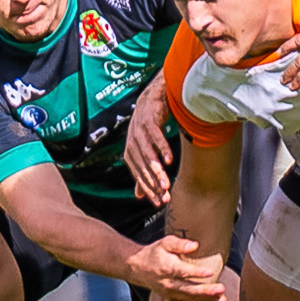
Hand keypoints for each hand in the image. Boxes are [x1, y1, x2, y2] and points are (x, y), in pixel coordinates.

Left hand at [125, 75, 172, 204]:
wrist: (153, 97)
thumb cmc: (149, 126)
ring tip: (166, 184)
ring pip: (148, 154)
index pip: (139, 175)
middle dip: (153, 184)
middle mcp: (132, 143)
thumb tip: (139, 195)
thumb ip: (143, 170)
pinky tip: (169, 160)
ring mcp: (139, 131)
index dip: (149, 190)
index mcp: (130, 153)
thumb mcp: (145, 149)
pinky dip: (161, 148)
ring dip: (157, 170)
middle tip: (165, 198)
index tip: (160, 203)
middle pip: (143, 167)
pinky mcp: (149, 121)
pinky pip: (155, 137)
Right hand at [125, 236, 225, 300]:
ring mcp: (171, 293)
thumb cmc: (155, 253)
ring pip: (191, 299)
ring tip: (223, 300)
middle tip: (221, 289)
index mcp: (166, 267)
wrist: (139, 269)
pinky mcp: (175, 299)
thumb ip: (179, 244)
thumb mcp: (164, 243)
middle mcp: (168, 283)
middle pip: (188, 289)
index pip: (182, 271)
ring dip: (209, 300)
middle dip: (205, 290)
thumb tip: (195, 245)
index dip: (196, 272)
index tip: (210, 272)